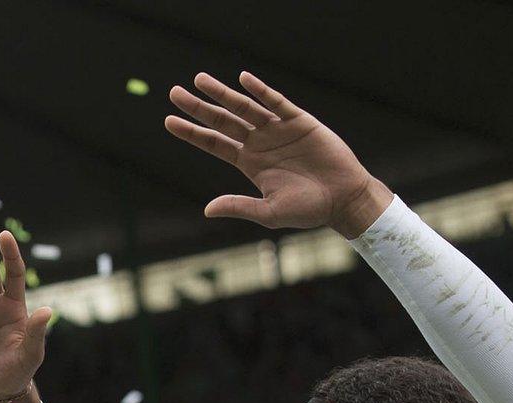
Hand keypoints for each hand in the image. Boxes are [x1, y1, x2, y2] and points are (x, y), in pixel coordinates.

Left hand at [164, 72, 391, 239]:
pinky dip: (261, 91)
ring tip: (199, 80)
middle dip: (198, 107)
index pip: (213, 143)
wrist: (343, 199)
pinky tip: (243, 80)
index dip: (192, 132)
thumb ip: (238, 206)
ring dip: (223, 93)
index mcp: (249, 163)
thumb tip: (207, 210)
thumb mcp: (268, 212)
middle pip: (222, 121)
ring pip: (244, 107)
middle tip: (174, 93)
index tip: (168, 121)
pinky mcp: (299, 121)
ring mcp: (277, 130)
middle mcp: (259, 143)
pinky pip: (276, 102)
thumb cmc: (307, 210)